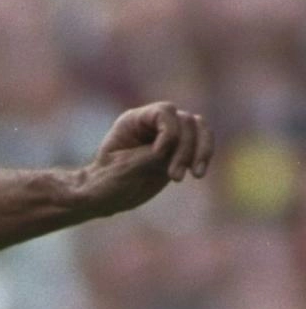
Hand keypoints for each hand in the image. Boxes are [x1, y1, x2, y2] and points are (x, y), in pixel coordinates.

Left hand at [84, 102, 212, 216]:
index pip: (164, 111)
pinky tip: (198, 173)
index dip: (169, 131)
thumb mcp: (123, 168)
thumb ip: (147, 156)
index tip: (159, 155)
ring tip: (196, 175)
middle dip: (185, 149)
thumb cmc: (105, 181)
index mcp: (133, 120)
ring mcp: (167, 136)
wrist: (106, 196)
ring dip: (201, 151)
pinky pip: (201, 144)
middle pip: (185, 121)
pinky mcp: (178, 151)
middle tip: (175, 177)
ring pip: (199, 129)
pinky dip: (204, 156)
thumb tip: (169, 148)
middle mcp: (153, 124)